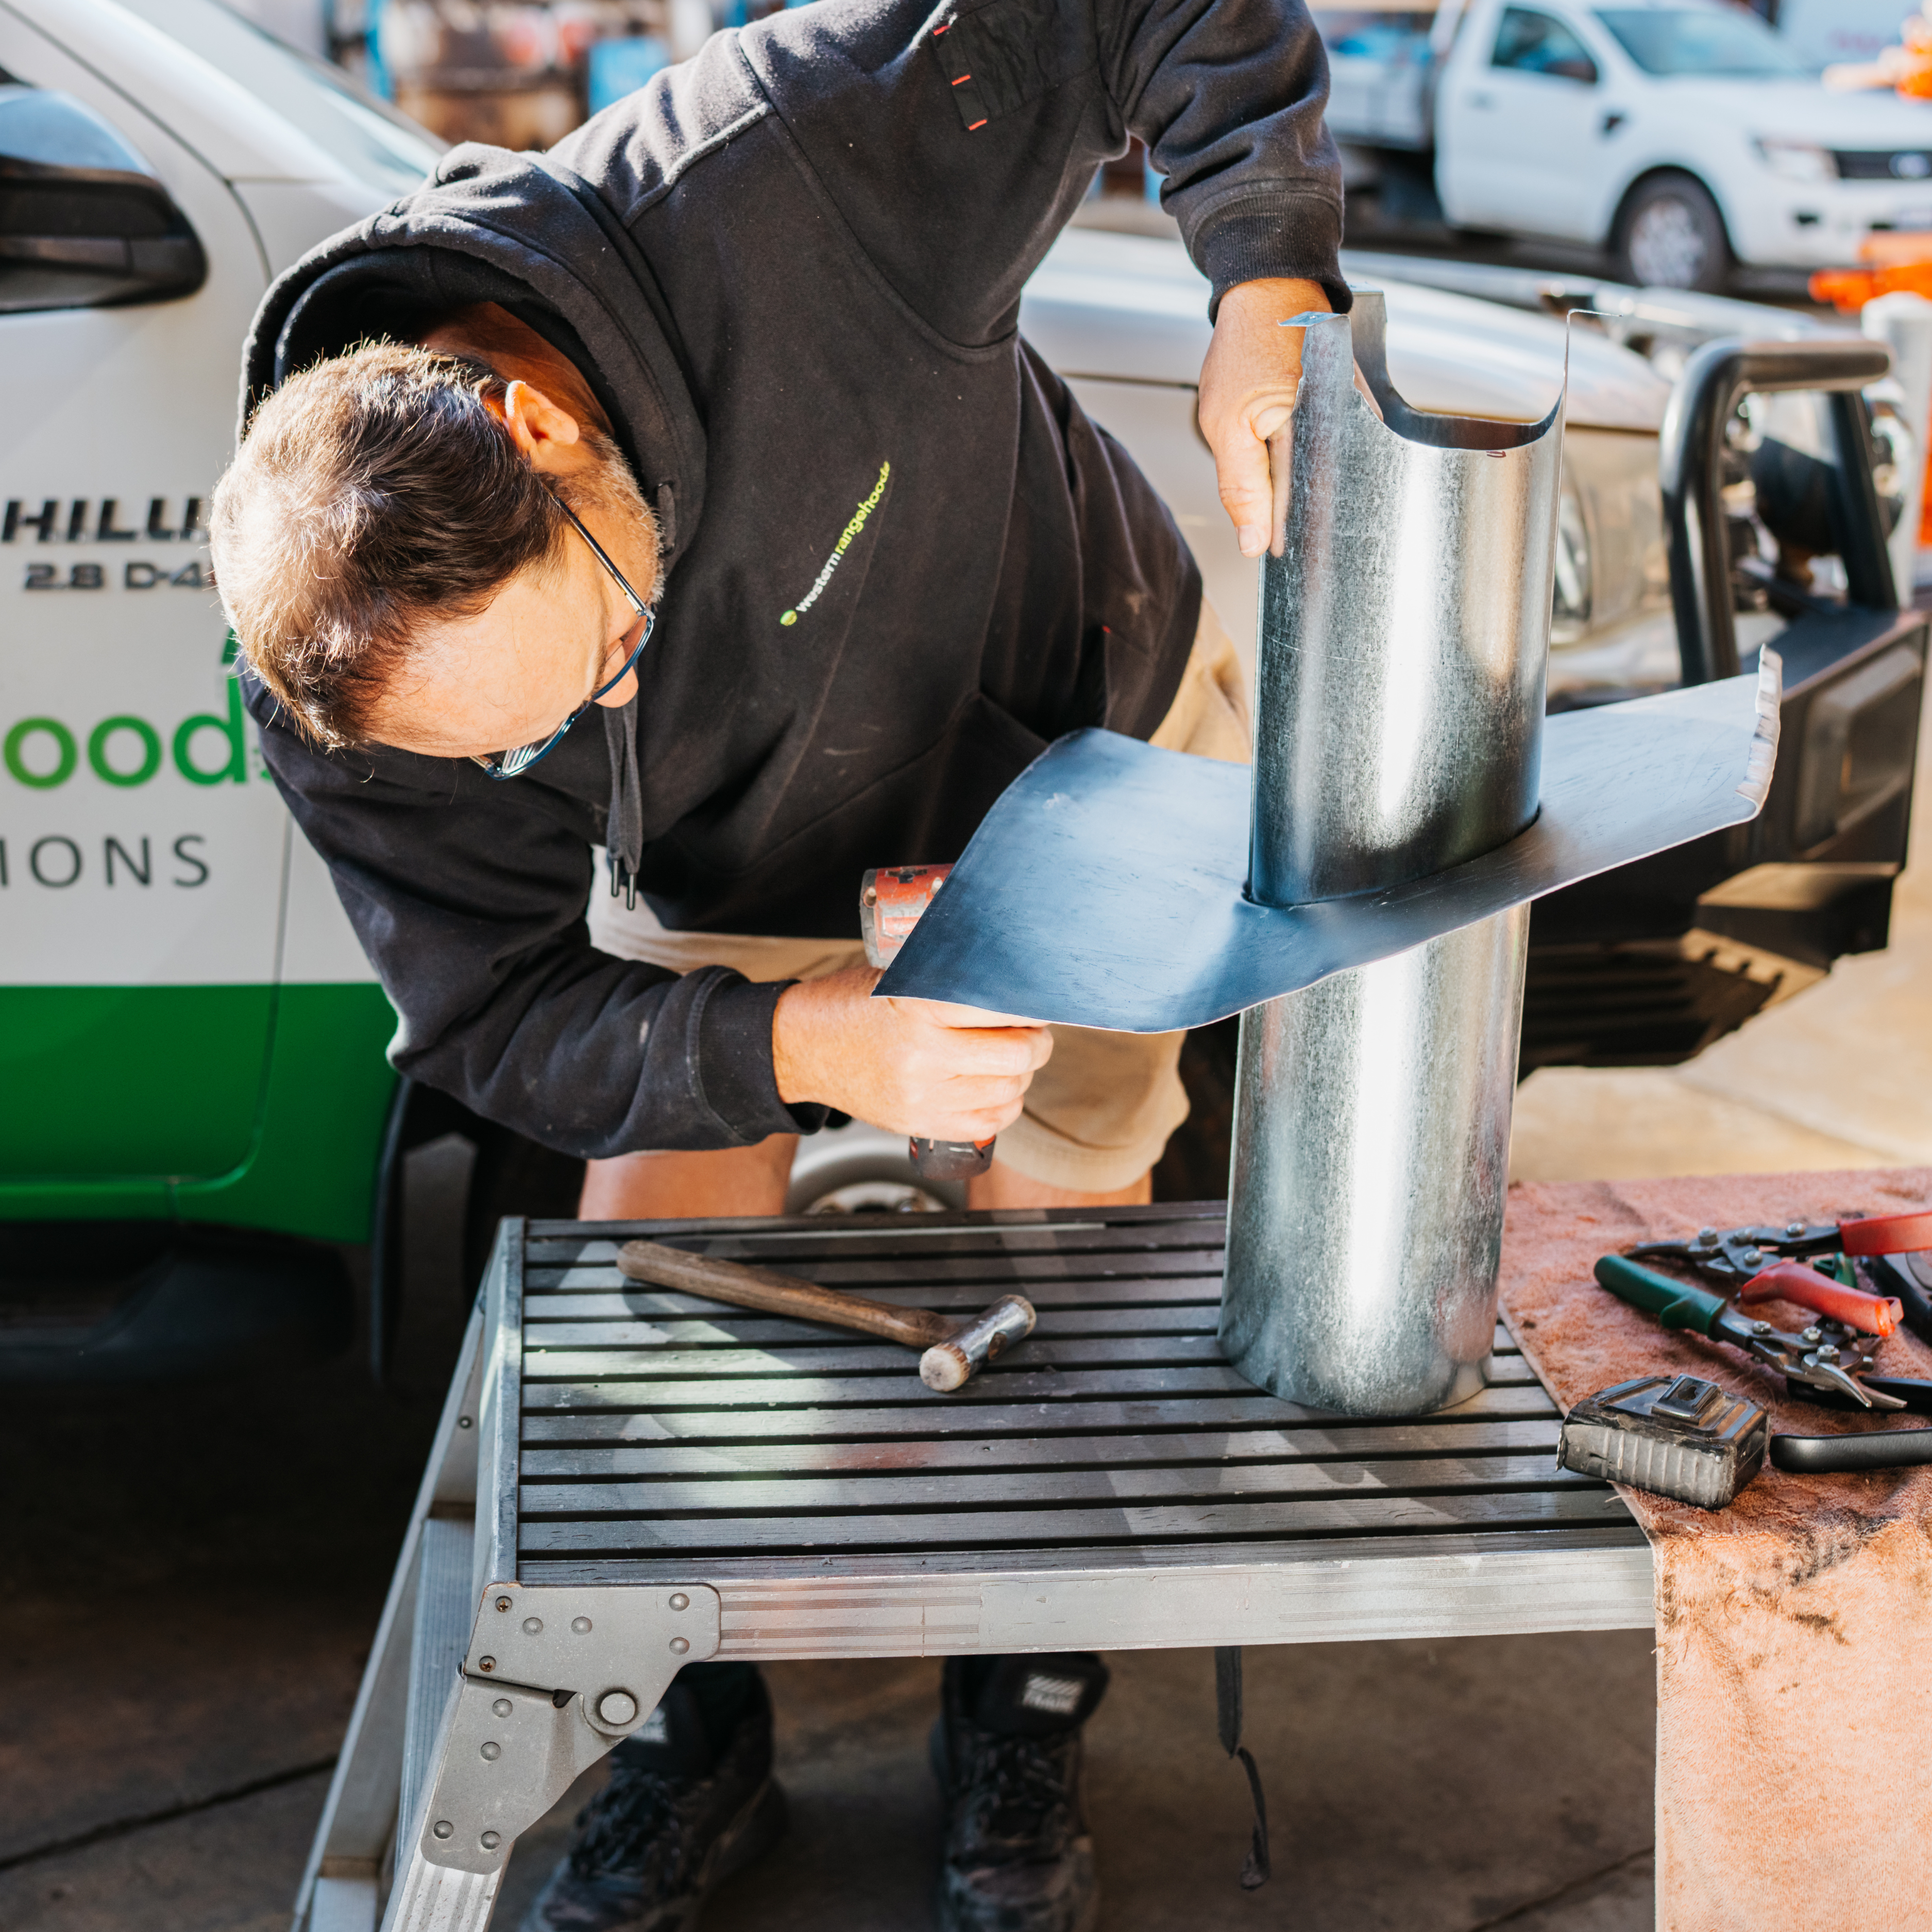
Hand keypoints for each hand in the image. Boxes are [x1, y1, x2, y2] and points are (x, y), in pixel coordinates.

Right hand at [771, 966, 1053, 1141]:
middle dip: (1036, 1042)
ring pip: (1009, 1092)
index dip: (1033, 1008)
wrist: (802, 1049)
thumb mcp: (899, 978)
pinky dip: (1003, 1105)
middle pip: (1016, 1055)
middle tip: (1032, 1031)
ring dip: (1021, 1074)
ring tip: (1009, 1058)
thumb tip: (1014, 984)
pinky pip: (988, 1124)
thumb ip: (952, 982)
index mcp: (918, 1009)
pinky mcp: (919, 1125)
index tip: (1038, 1004)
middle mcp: (922, 1057)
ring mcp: (921, 1097)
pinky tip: (994, 1087)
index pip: (1002, 1010)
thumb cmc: (852, 1006)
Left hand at [1196, 276, 1331, 559]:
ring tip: (1281, 494)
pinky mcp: (1354, 414)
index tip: (1270, 552)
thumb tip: (1253, 542)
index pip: (1312, 509)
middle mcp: (1348, 429)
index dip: (1288, 536)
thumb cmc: (1246, 348)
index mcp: (1321, 434)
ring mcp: (1354, 421)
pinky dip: (1311, 470)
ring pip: (1328, 480)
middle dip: (1295, 518)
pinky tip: (1293, 469)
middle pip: (1324, 498)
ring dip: (1302, 493)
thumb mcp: (1226, 423)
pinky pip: (1334, 457)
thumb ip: (1241, 486)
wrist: (1269, 295)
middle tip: (1271, 524)